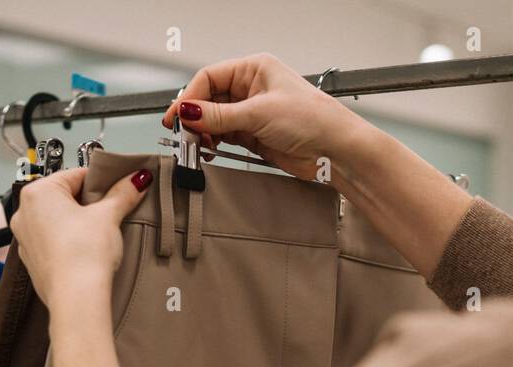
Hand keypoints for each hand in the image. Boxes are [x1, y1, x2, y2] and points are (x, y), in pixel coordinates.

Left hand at [10, 166, 152, 309]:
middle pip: (65, 198)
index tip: (117, 188)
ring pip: (58, 221)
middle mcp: (25, 213)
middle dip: (90, 204)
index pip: (75, 175)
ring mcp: (26, 239)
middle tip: (111, 213)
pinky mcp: (33, 261)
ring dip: (79, 224)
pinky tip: (87, 252)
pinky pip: (53, 243)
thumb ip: (123, 193)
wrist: (76, 298)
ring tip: (100, 235)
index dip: (101, 182)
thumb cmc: (83, 254)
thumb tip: (136, 179)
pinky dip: (69, 243)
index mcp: (38, 193)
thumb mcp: (109, 216)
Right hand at [161, 53, 370, 182]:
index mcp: (254, 69)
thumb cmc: (312, 120)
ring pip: (215, 120)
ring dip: (203, 132)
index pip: (209, 77)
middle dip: (195, 117)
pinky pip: (225, 136)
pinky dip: (214, 143)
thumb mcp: (259, 114)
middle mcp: (251, 88)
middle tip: (184, 135)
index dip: (190, 97)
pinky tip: (210, 149)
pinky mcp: (254, 135)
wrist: (335, 150)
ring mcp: (252, 113)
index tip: (177, 117)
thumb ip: (220, 116)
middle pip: (209, 99)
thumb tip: (187, 112)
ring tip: (198, 145)